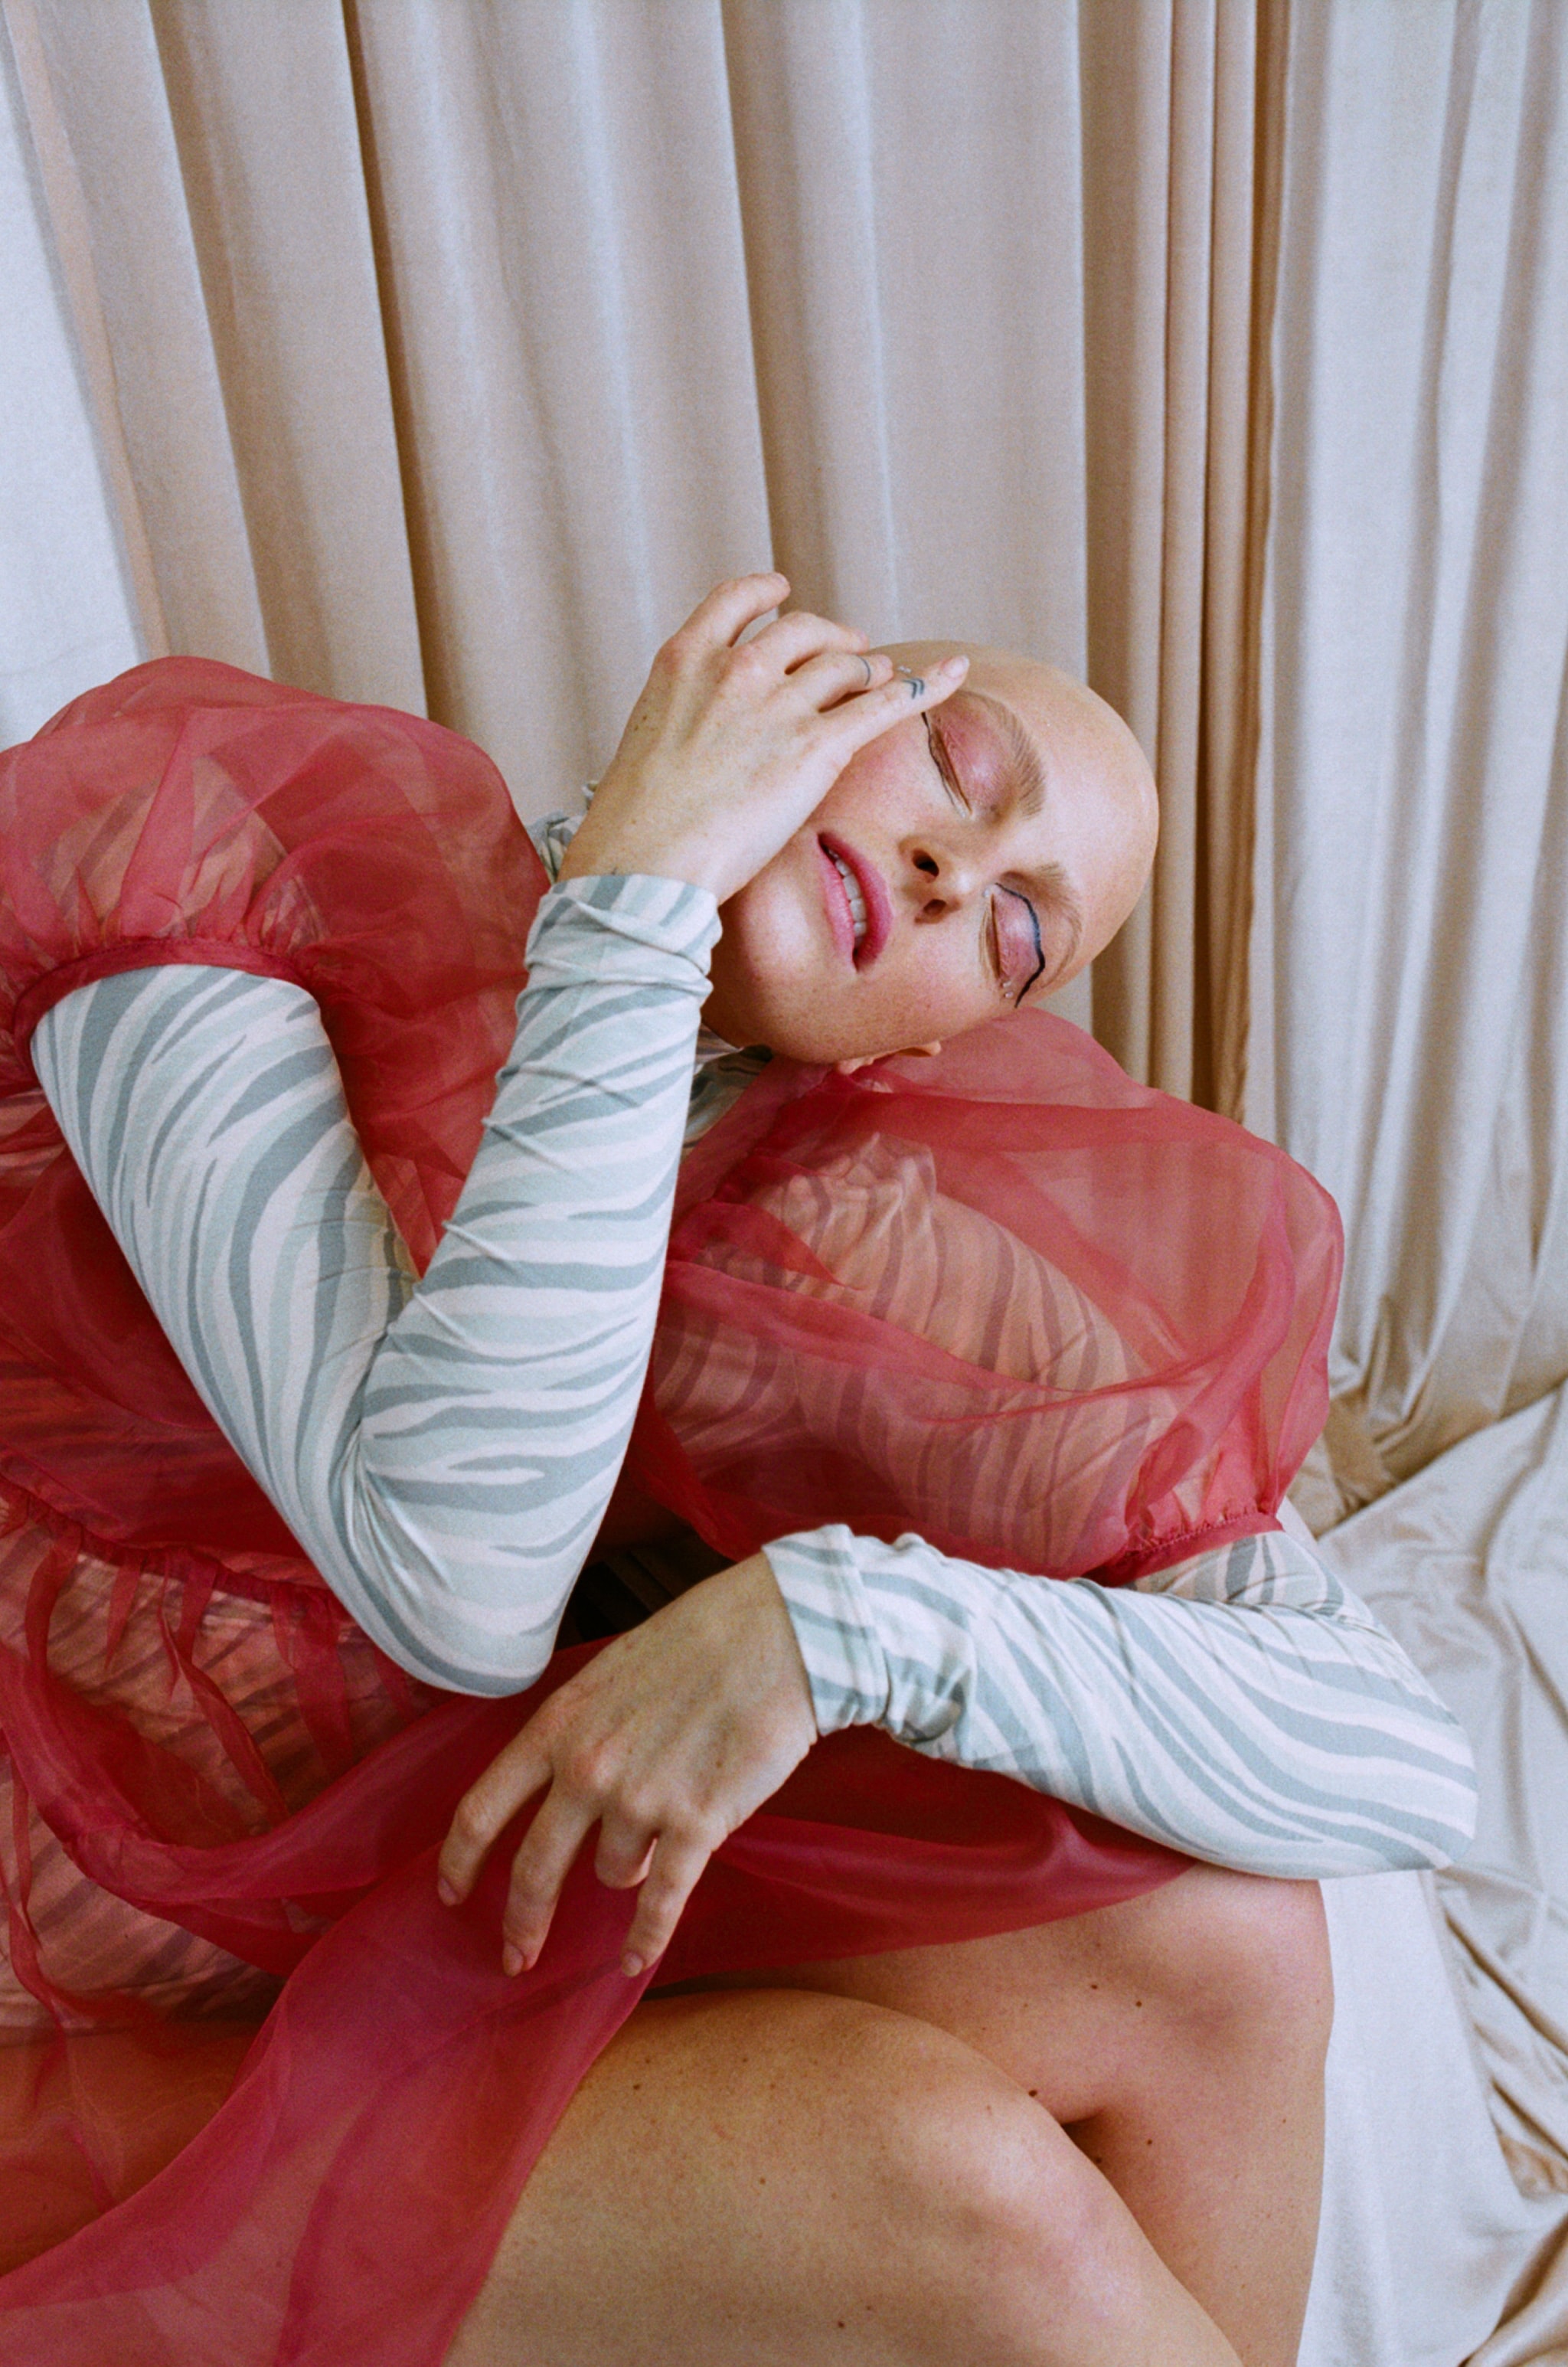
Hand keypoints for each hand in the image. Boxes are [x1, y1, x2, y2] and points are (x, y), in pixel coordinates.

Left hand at [437, 1554, 817, 1977]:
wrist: (778, 1634)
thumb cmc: (700, 1642)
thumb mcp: (610, 1673)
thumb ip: (578, 1730)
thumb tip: (565, 1785)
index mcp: (558, 1725)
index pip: (482, 1809)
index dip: (459, 1860)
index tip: (451, 1894)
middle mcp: (587, 1768)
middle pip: (533, 1869)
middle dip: (522, 1922)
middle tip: (516, 1957)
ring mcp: (639, 1800)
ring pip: (614, 1872)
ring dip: (631, 1868)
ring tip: (661, 1832)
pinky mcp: (696, 1825)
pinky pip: (661, 1902)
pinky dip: (647, 1939)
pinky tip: (636, 1962)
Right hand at [560, 573, 966, 902]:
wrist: (646, 861)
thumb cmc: (638, 824)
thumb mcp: (649, 737)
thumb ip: (688, 711)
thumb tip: (715, 728)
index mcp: (684, 658)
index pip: (736, 600)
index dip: (767, 594)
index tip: (782, 594)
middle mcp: (735, 668)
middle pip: (804, 631)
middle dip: (833, 638)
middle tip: (852, 653)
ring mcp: (779, 705)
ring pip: (846, 665)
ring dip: (870, 669)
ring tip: (881, 679)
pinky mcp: (816, 748)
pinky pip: (884, 704)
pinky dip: (925, 685)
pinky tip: (953, 673)